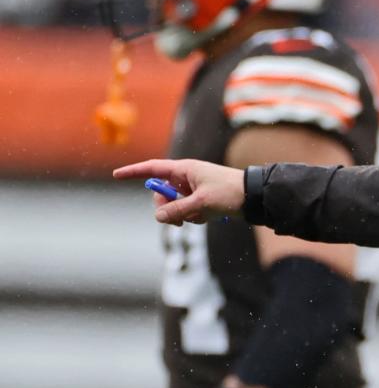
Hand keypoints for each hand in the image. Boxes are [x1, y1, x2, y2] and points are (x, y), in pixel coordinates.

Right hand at [113, 159, 243, 225]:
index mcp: (185, 169)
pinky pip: (187, 212)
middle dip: (167, 209)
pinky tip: (209, 216)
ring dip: (184, 215)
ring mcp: (193, 189)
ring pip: (174, 206)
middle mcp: (186, 178)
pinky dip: (194, 217)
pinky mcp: (201, 200)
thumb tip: (158, 216)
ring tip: (202, 215)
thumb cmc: (229, 193)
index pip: (153, 169)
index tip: (117, 175)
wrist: (253, 197)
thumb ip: (177, 210)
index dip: (134, 172)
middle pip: (162, 195)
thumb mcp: (201, 202)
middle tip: (180, 219)